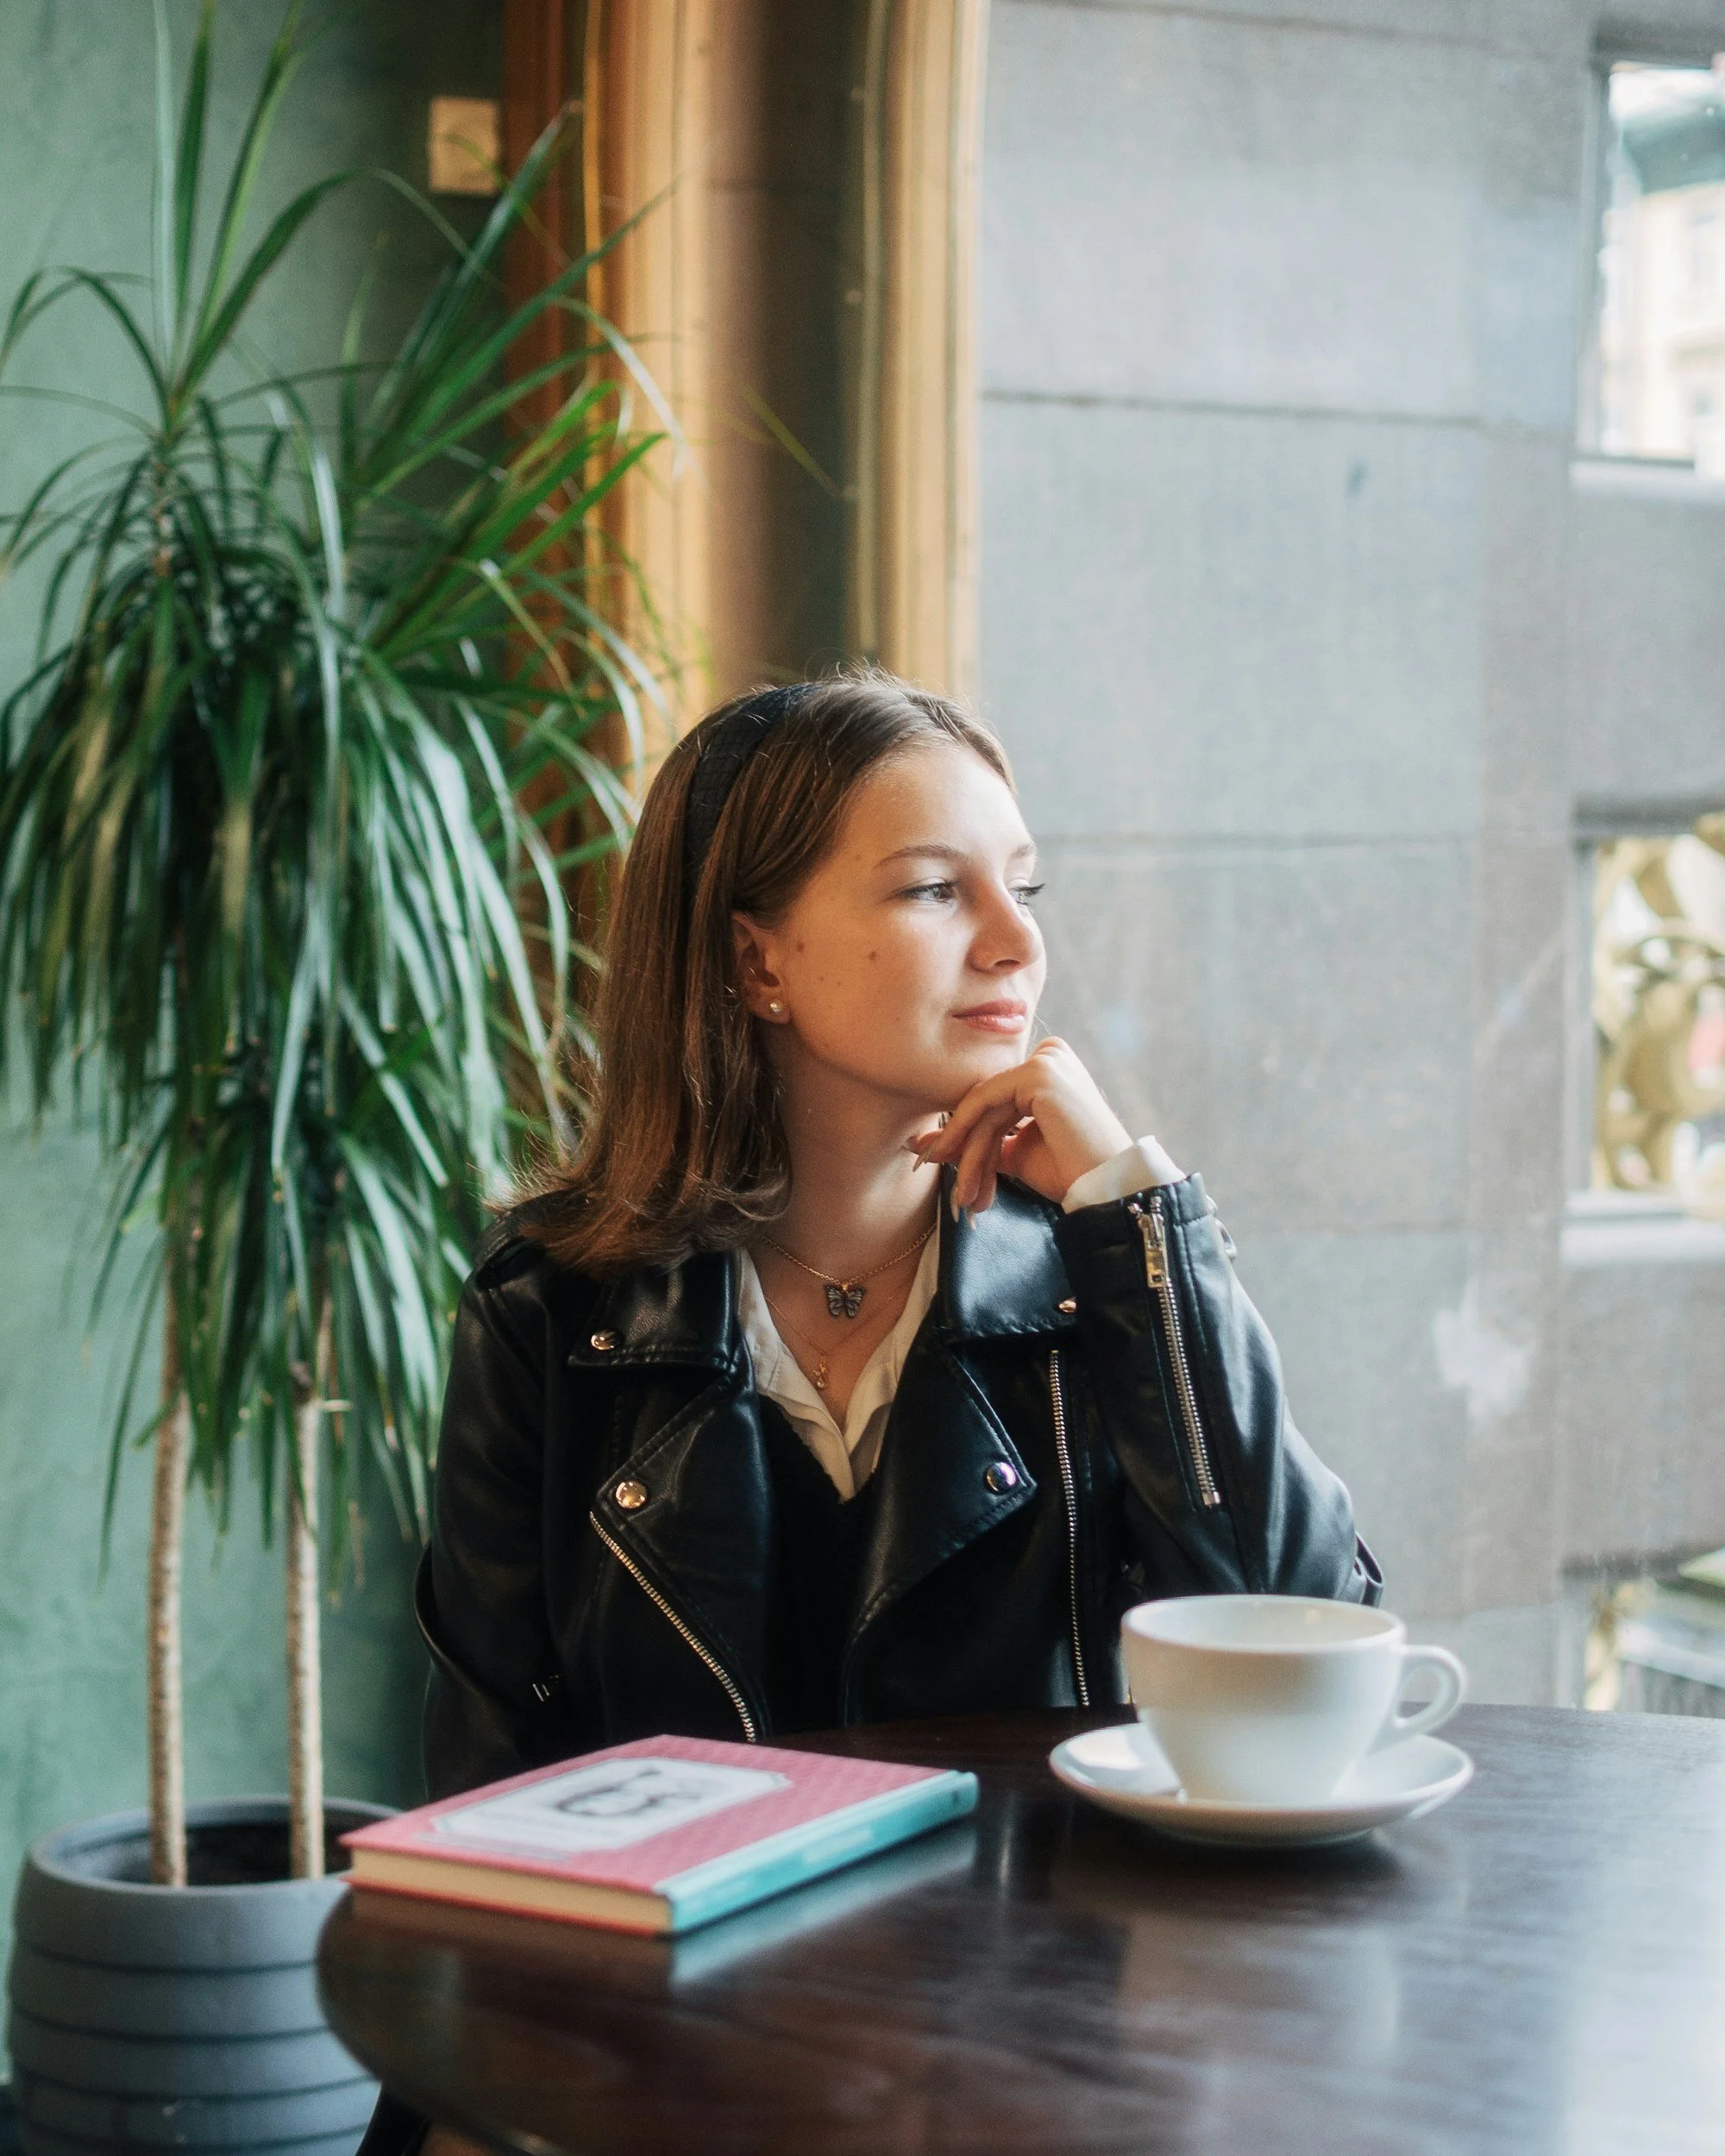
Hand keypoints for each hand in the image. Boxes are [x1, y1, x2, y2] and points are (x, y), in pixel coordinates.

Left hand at [910, 1038, 1132, 1213]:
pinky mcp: (1039, 1073)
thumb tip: (923, 1144)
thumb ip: (976, 1142)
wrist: (1106, 1188)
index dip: (965, 1135)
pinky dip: (967, 1133)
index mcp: (1049, 1067)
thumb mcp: (1015, 1153)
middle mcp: (1049, 1054)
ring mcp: (1046, 1060)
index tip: (934, 1161)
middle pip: (988, 1104)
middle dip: (965, 1150)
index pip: (995, 1099)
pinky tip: (953, 1161)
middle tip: (953, 1190)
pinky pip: (986, 1102)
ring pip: (985, 1107)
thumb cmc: (1071, 1171)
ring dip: (970, 1155)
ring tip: (965, 1197)